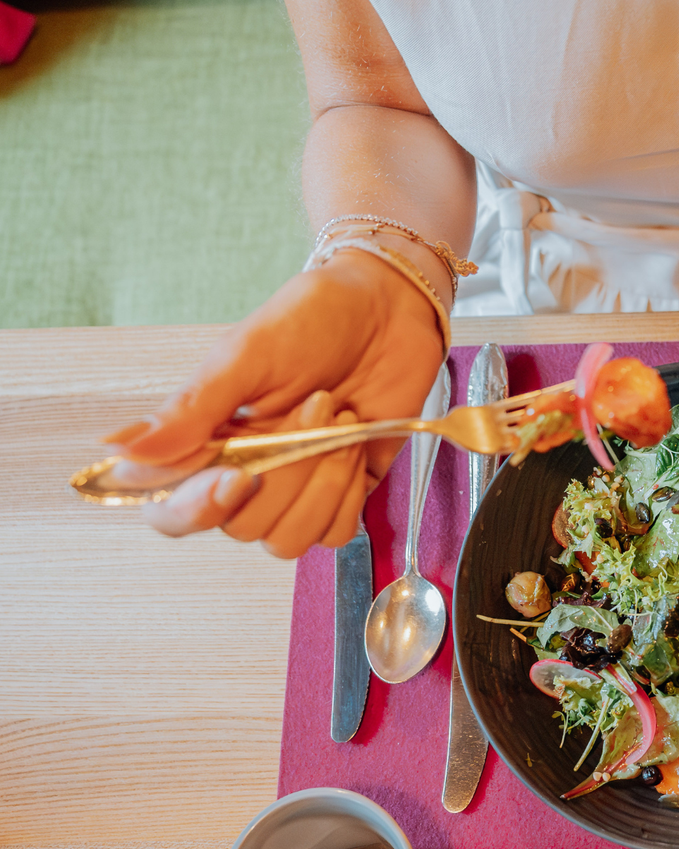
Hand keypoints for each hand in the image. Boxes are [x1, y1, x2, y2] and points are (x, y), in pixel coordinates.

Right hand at [103, 253, 444, 556]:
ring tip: (340, 418)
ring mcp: (295, 491)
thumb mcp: (246, 355)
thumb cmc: (311, 321)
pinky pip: (336, 532)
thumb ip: (190, 409)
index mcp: (206, 442)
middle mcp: (246, 475)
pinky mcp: (344, 494)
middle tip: (316, 401)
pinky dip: (349, 492)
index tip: (237, 477)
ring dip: (321, 482)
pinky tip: (356, 444)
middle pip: (242, 527)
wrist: (388, 310)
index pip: (173, 512)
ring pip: (288, 538)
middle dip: (285, 472)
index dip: (197, 510)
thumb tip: (120, 451)